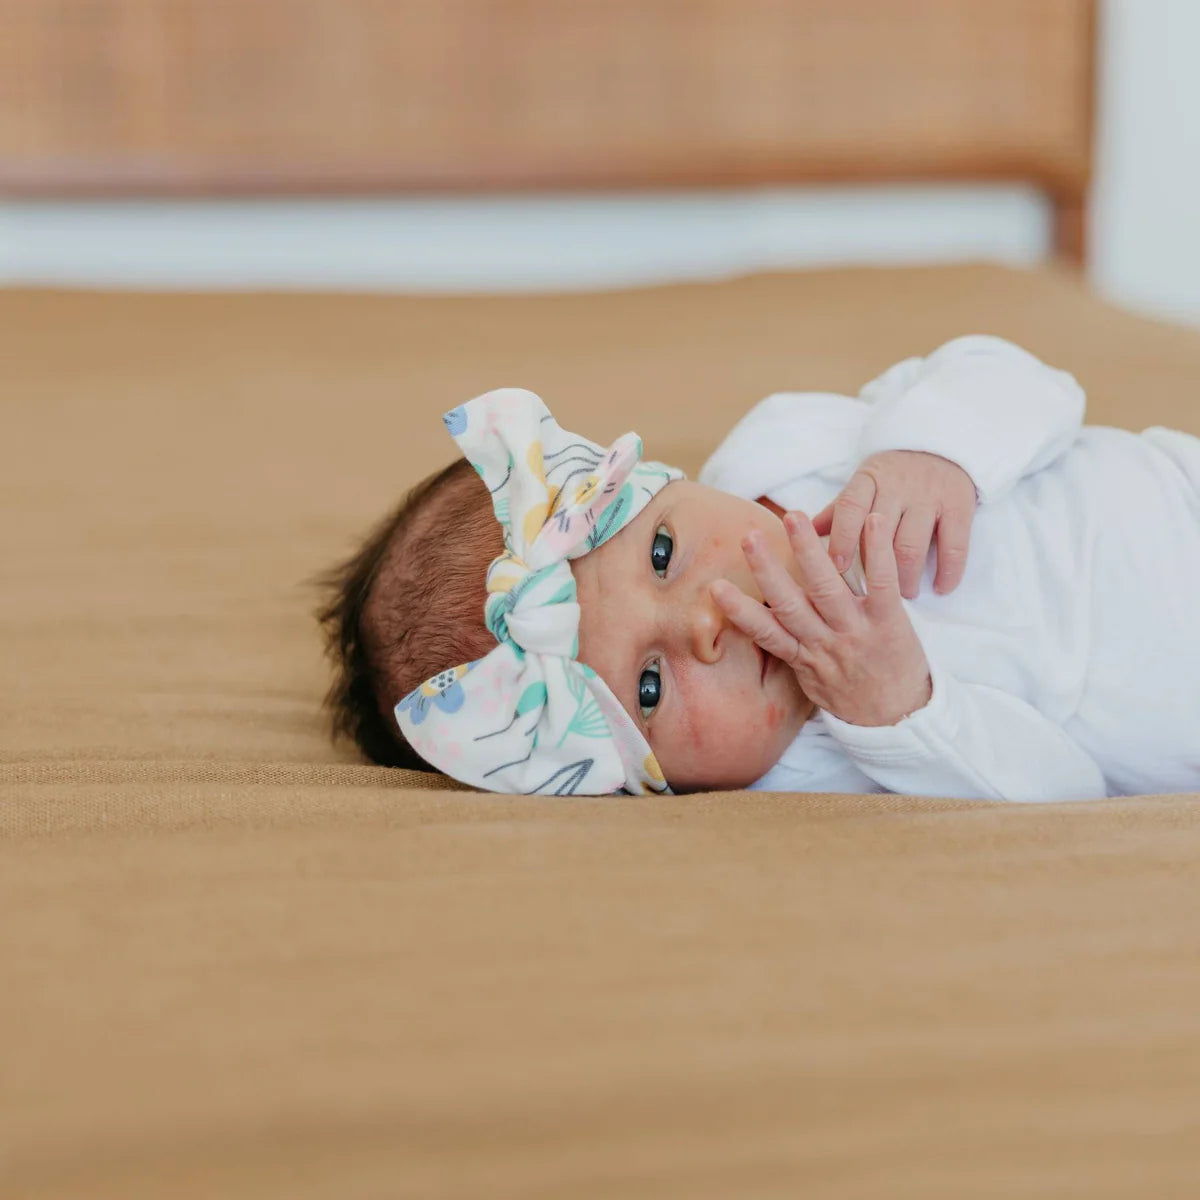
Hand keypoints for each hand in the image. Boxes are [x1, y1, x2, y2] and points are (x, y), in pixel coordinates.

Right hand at [711, 511, 931, 726]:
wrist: (901, 721)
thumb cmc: (853, 698)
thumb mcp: (813, 682)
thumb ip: (792, 650)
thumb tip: (766, 625)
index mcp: (805, 657)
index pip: (766, 633)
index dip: (740, 611)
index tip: (716, 587)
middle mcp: (826, 643)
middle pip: (791, 604)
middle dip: (768, 569)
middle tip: (749, 537)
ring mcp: (857, 632)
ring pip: (827, 588)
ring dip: (809, 551)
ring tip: (792, 518)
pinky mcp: (891, 623)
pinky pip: (883, 583)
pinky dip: (877, 551)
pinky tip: (871, 521)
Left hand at [812, 450, 975, 597]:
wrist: (942, 446)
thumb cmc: (892, 476)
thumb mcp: (863, 485)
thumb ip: (837, 511)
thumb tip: (798, 533)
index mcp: (868, 480)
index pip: (850, 508)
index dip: (842, 538)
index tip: (835, 567)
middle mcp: (898, 486)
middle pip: (881, 534)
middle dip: (874, 570)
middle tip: (870, 598)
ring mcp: (930, 495)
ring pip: (913, 545)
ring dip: (907, 577)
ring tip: (905, 595)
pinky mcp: (960, 505)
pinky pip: (955, 545)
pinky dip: (948, 571)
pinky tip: (941, 588)